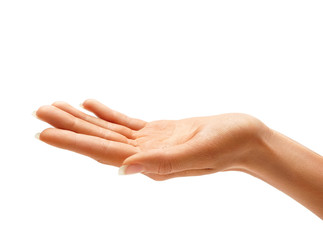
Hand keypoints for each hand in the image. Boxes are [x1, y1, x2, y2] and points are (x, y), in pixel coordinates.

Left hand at [35, 99, 269, 180]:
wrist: (246, 139)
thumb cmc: (229, 145)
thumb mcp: (199, 152)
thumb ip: (162, 163)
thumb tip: (123, 171)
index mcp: (152, 163)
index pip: (103, 153)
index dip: (73, 142)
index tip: (44, 132)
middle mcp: (145, 156)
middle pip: (100, 140)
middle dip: (69, 127)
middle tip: (40, 111)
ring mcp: (150, 144)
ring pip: (109, 130)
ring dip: (83, 119)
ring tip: (57, 106)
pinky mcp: (158, 132)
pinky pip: (126, 123)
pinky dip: (107, 114)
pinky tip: (91, 104)